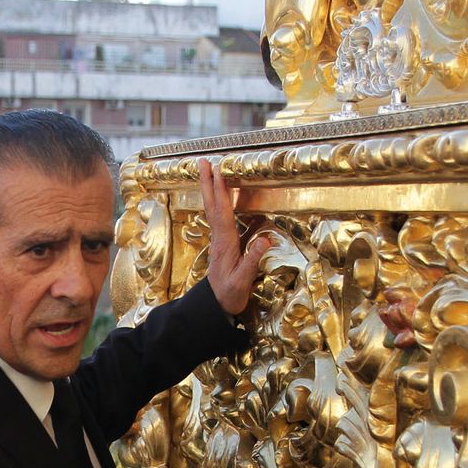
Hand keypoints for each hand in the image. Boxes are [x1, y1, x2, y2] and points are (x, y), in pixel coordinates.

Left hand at [198, 158, 272, 315]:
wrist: (216, 306)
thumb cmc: (230, 295)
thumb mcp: (243, 281)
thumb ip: (252, 261)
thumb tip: (264, 239)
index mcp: (226, 243)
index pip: (223, 212)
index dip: (221, 191)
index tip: (219, 172)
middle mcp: (219, 237)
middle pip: (212, 205)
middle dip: (207, 182)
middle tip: (203, 161)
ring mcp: (218, 239)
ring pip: (213, 209)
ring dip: (210, 189)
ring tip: (207, 171)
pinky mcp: (221, 243)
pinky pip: (217, 216)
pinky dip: (216, 201)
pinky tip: (218, 196)